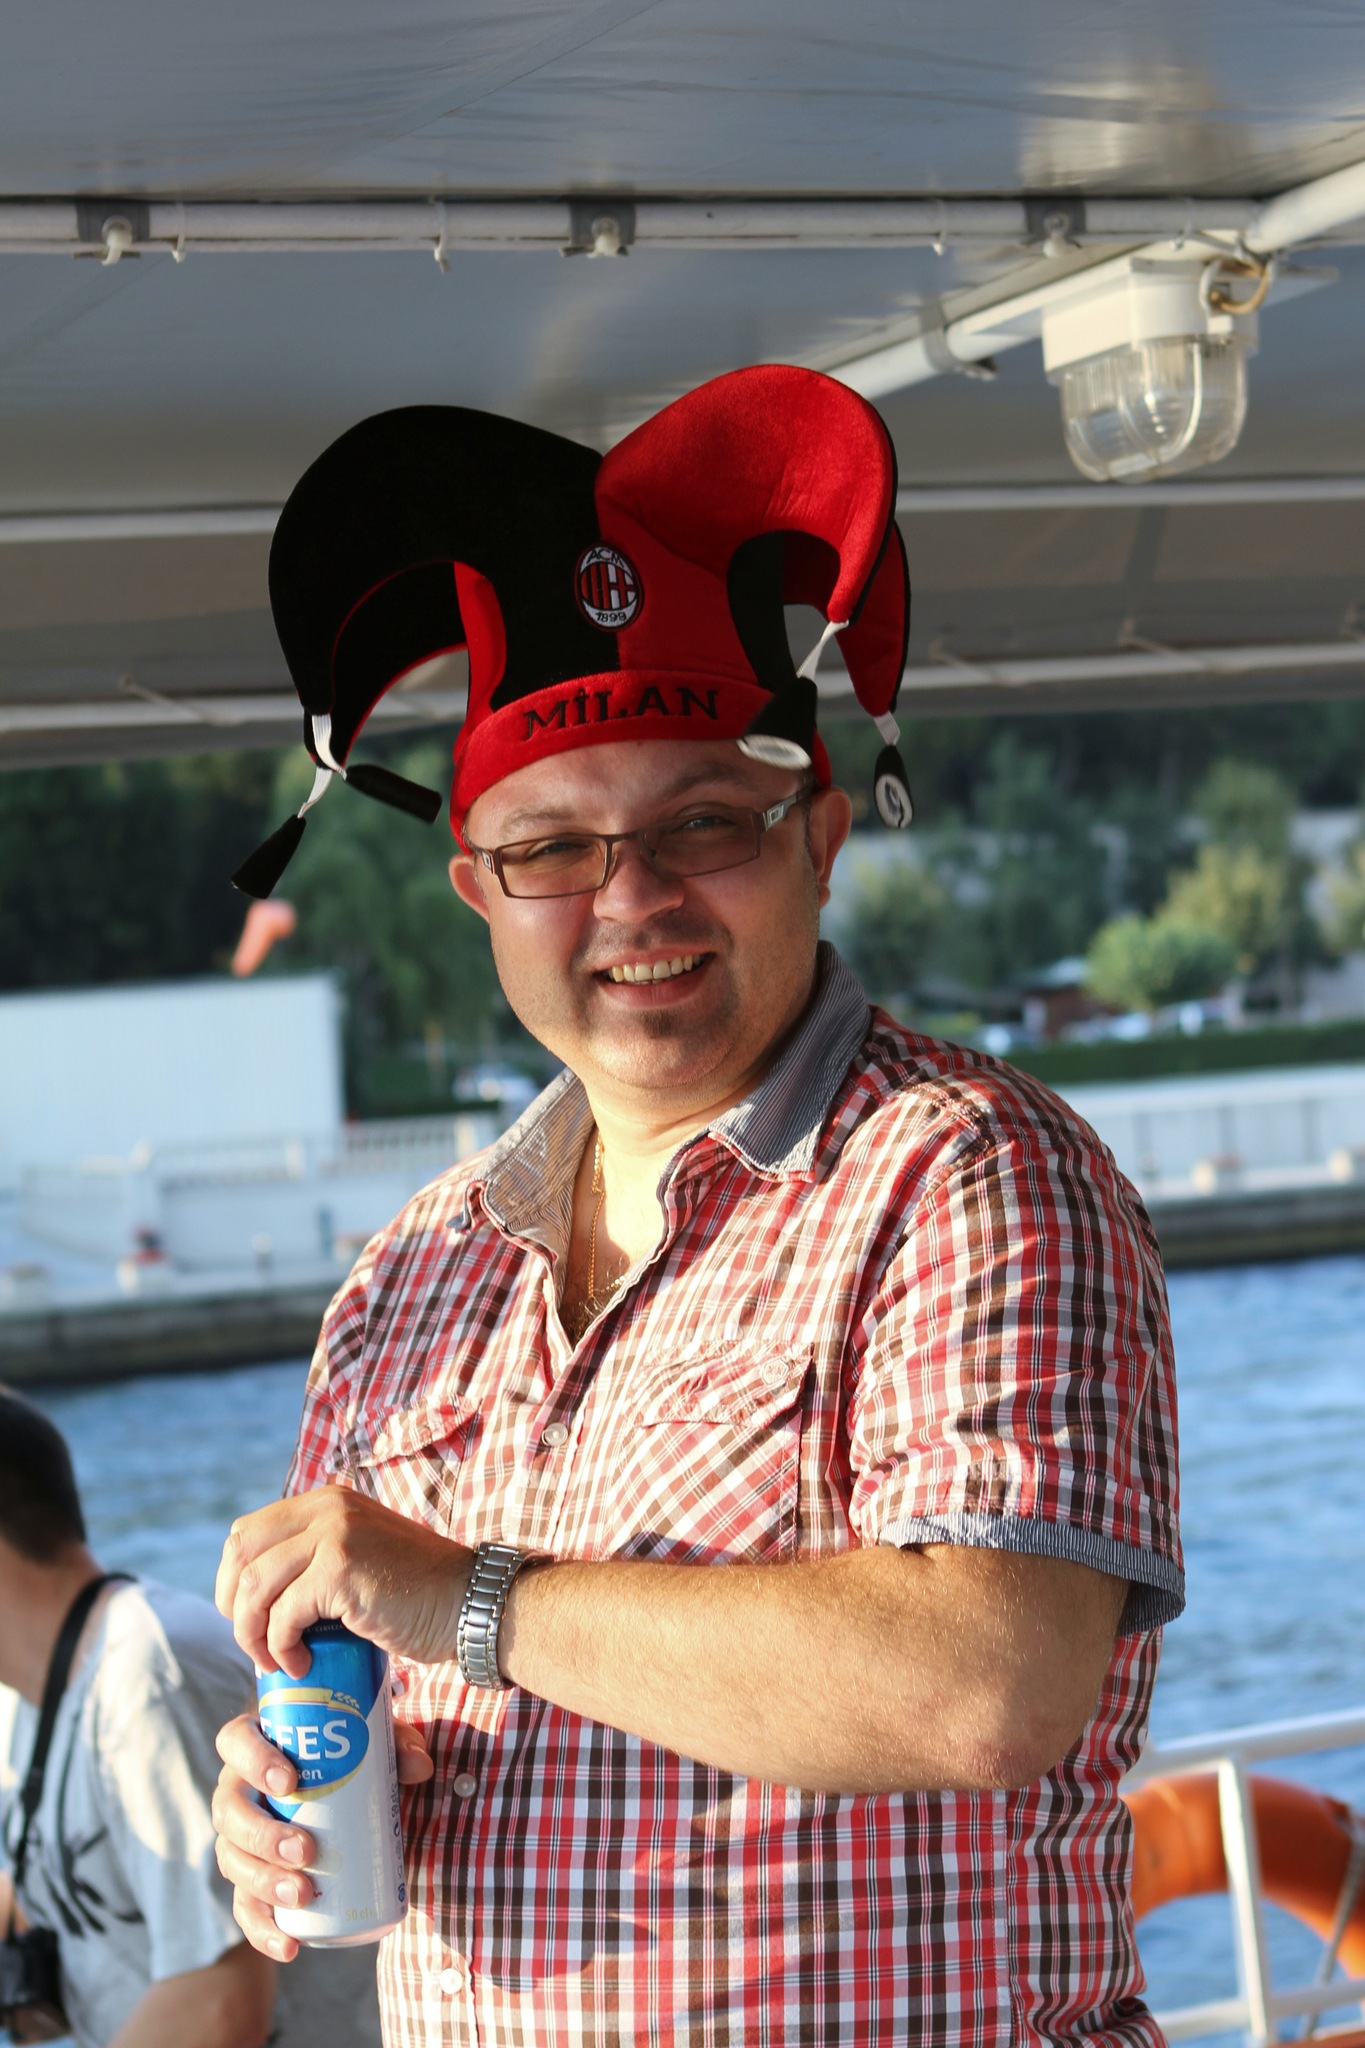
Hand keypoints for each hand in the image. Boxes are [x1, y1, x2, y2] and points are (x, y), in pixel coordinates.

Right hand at [213, 1710, 434, 1960]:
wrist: (349, 1799)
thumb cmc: (352, 1760)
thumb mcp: (374, 1746)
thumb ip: (399, 1747)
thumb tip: (420, 1767)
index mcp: (256, 1745)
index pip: (236, 1742)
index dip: (252, 1760)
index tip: (289, 1781)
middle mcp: (238, 1792)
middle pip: (230, 1811)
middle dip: (263, 1835)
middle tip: (305, 1850)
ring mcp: (240, 1839)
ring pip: (232, 1861)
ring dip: (263, 1882)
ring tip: (302, 1895)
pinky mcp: (250, 1881)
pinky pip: (245, 1908)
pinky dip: (262, 1930)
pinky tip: (288, 1946)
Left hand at [215, 1485, 473, 1673]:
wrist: (468, 1605)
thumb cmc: (415, 1598)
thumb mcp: (358, 1561)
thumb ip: (317, 1561)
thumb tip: (263, 1599)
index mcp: (326, 1502)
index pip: (247, 1533)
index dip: (234, 1581)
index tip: (250, 1621)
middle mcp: (326, 1507)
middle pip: (240, 1552)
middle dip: (233, 1605)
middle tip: (255, 1644)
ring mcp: (333, 1533)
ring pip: (254, 1586)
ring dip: (252, 1634)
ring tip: (276, 1662)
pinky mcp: (340, 1569)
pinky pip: (283, 1613)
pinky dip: (280, 1647)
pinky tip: (301, 1665)